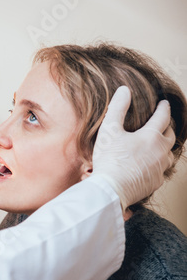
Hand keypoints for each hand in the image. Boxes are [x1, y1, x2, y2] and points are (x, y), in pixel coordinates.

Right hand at [92, 86, 174, 209]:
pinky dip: (158, 163)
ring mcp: (160, 168)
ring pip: (169, 154)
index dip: (163, 108)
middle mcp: (161, 152)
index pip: (163, 117)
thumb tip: (124, 90)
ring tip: (158, 144)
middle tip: (162, 123)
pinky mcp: (155, 182)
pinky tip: (151, 164)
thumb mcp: (109, 130)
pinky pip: (162, 170)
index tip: (163, 103)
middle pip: (170, 135)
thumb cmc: (110, 159)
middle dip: (167, 127)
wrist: (111, 189)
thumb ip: (117, 108)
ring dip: (165, 147)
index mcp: (152, 136)